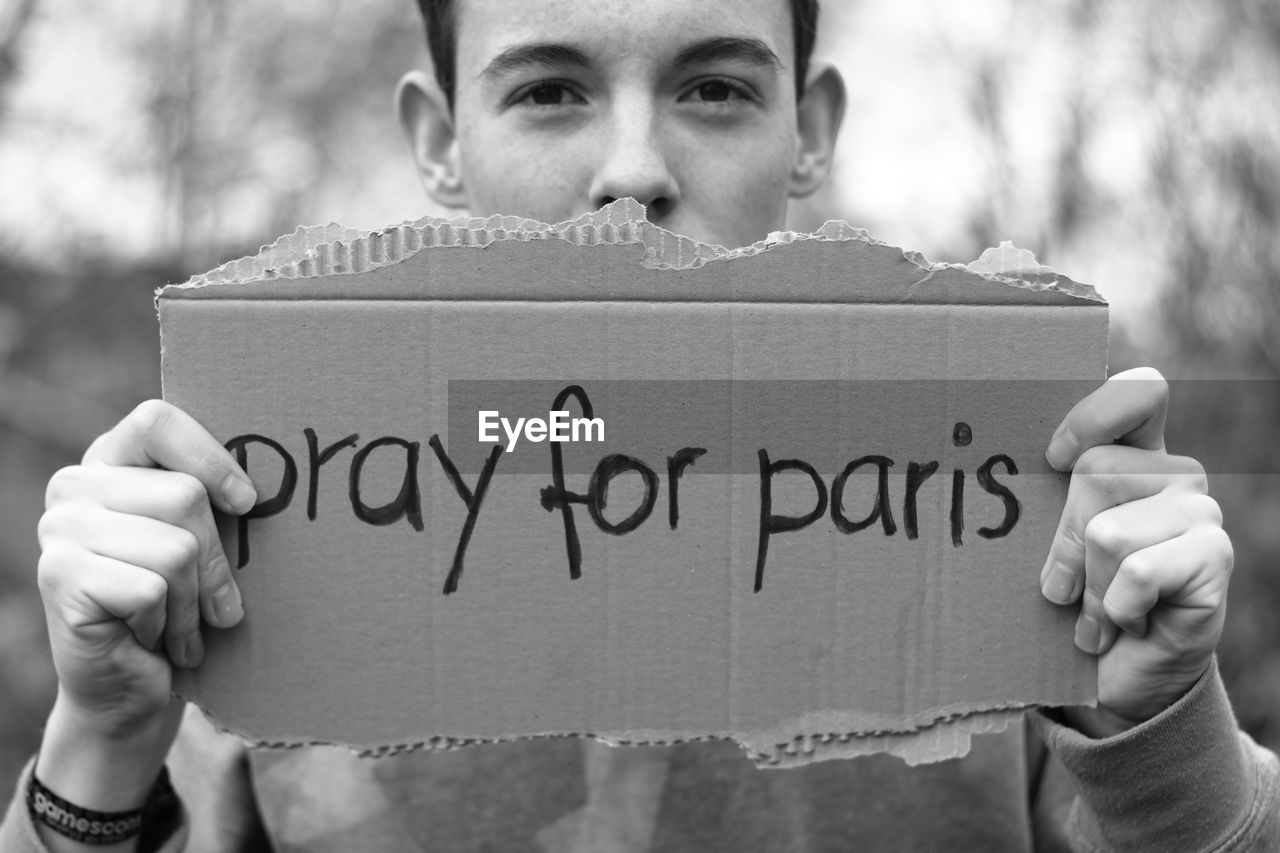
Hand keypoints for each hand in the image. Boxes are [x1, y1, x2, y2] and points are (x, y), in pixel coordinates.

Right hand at [34, 400, 255, 811]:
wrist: (131, 691)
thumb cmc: (182, 609)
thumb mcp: (205, 544)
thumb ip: (217, 501)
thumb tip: (266, 488)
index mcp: (111, 461)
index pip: (157, 420)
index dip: (211, 458)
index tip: (247, 503)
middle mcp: (76, 486)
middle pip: (185, 496)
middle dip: (217, 563)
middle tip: (218, 606)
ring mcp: (59, 529)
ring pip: (175, 548)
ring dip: (194, 603)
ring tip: (183, 625)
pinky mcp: (60, 576)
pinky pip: (152, 588)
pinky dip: (168, 624)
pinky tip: (150, 638)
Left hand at [1040, 368, 1231, 733]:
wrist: (1114, 681)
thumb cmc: (1068, 603)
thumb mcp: (1041, 543)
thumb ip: (1033, 497)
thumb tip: (969, 466)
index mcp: (1133, 453)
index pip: (1138, 391)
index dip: (1092, 415)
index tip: (1049, 458)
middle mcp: (1174, 473)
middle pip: (1094, 468)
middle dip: (1062, 541)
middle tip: (1064, 587)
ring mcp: (1200, 512)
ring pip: (1108, 531)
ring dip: (1089, 588)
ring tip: (1098, 611)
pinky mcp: (1214, 557)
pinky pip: (1138, 571)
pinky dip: (1117, 610)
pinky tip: (1128, 623)